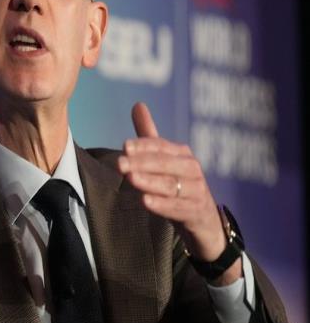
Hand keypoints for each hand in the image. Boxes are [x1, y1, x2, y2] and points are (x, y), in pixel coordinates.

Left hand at [117, 102, 241, 284]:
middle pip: (164, 164)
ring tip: (131, 179)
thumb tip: (138, 104)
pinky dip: (162, 205)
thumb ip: (149, 136)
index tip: (124, 146)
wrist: (204, 219)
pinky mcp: (196, 212)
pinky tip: (146, 201)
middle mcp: (191, 169)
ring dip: (150, 182)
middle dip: (141, 163)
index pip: (160, 146)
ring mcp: (196, 191)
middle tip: (119, 163)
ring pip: (170, 185)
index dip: (143, 145)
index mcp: (182, 153)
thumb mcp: (164, 160)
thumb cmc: (178, 184)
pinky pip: (179, 208)